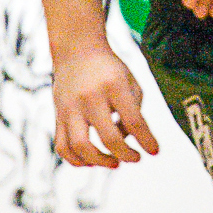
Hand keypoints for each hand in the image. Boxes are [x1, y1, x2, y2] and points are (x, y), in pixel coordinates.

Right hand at [53, 43, 159, 167]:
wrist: (76, 49)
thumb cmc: (109, 70)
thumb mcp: (130, 82)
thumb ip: (134, 111)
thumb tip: (128, 142)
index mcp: (114, 85)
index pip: (134, 120)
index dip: (147, 141)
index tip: (154, 152)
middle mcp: (90, 97)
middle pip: (108, 137)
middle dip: (126, 155)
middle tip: (135, 158)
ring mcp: (70, 107)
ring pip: (80, 146)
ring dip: (99, 162)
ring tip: (113, 163)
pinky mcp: (57, 115)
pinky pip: (62, 146)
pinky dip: (76, 160)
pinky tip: (91, 160)